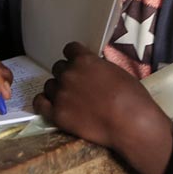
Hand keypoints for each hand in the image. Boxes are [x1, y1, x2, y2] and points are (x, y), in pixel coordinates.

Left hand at [34, 43, 169, 151]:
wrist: (131, 124)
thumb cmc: (132, 97)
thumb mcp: (116, 71)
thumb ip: (98, 67)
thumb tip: (92, 70)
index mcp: (84, 60)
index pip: (69, 49)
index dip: (74, 57)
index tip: (79, 64)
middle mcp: (68, 74)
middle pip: (58, 68)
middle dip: (68, 75)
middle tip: (79, 86)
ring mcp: (61, 94)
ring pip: (49, 85)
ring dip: (58, 89)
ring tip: (70, 100)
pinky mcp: (57, 114)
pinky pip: (40, 103)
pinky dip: (44, 103)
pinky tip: (52, 106)